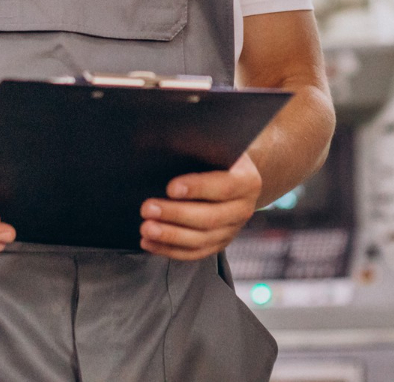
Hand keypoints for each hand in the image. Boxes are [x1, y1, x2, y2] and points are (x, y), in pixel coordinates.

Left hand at [139, 152, 261, 260]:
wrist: (236, 177)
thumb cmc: (218, 157)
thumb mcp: (215, 146)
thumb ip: (195, 146)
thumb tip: (158, 141)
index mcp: (247, 181)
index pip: (223, 187)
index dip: (197, 188)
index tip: (170, 188)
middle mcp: (244, 209)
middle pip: (209, 218)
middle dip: (175, 214)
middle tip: (147, 208)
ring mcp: (232, 230)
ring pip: (201, 239)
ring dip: (170, 236)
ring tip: (146, 228)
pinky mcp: (219, 243)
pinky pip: (194, 253)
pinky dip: (170, 250)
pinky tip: (149, 243)